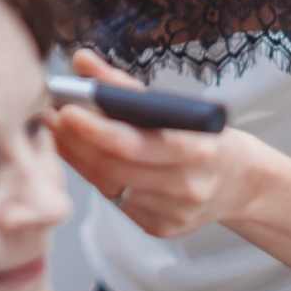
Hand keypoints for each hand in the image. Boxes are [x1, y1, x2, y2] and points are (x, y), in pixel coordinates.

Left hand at [45, 49, 263, 237]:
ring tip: (58, 133)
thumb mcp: (175, 106)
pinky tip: (84, 158)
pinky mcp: (161, 229)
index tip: (66, 110)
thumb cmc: (203, 136)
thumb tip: (80, 61)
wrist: (241, 183)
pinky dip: (97, 178)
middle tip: (50, 118)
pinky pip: (118, 202)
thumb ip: (123, 84)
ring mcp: (173, 213)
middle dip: (77, 141)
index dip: (95, 129)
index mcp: (195, 148)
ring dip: (80, 158)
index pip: (133, 142)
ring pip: (110, 185)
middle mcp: (187, 186)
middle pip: (115, 166)